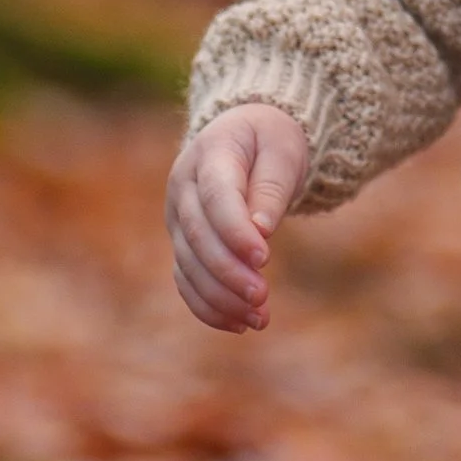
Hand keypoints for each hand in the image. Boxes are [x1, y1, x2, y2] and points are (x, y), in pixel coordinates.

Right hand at [167, 104, 311, 330]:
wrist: (246, 136)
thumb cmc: (270, 140)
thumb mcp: (283, 151)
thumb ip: (271, 188)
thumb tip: (261, 231)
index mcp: (210, 154)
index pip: (216, 197)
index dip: (235, 230)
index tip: (264, 258)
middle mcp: (183, 187)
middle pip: (198, 236)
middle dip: (228, 272)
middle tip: (262, 297)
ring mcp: (178, 217)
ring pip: (188, 265)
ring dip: (221, 297)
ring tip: (259, 319)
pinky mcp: (183, 243)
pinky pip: (186, 280)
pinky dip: (208, 306)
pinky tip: (239, 324)